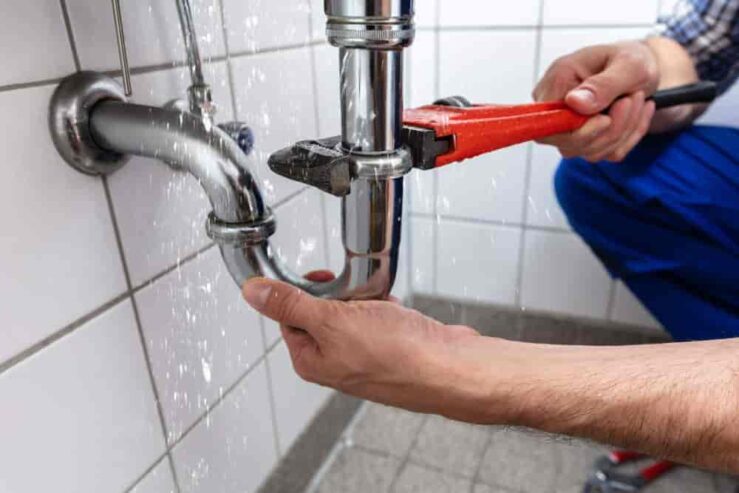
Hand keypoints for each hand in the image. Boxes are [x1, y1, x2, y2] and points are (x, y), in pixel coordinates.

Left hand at [242, 276, 489, 420]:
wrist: (450, 368)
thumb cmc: (397, 354)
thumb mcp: (333, 321)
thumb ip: (291, 305)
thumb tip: (252, 294)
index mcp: (311, 360)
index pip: (288, 316)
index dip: (302, 292)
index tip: (320, 279)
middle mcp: (335, 361)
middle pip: (322, 311)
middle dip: (341, 294)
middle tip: (355, 293)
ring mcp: (364, 355)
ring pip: (353, 311)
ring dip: (365, 299)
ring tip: (380, 304)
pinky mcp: (390, 347)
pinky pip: (379, 316)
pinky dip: (386, 307)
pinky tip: (397, 311)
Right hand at [533, 41, 659, 161]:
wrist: (643, 70)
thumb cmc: (633, 60)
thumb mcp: (629, 64)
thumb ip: (602, 84)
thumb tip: (573, 102)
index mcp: (557, 82)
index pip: (547, 125)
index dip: (578, 131)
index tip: (606, 118)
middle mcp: (555, 108)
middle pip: (569, 144)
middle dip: (611, 129)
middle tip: (634, 98)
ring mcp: (567, 127)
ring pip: (590, 151)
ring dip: (624, 131)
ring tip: (637, 100)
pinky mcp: (584, 140)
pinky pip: (605, 153)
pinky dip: (628, 137)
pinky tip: (635, 114)